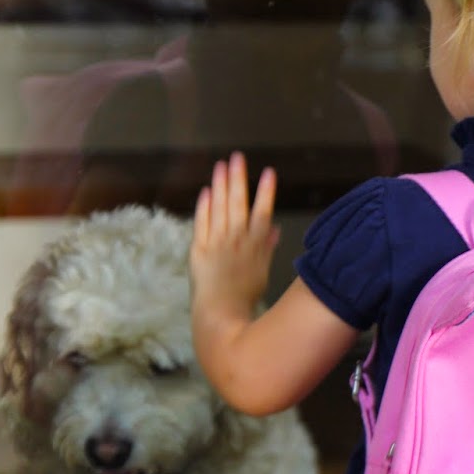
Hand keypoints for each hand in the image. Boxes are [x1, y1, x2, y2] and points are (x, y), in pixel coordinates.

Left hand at [190, 151, 278, 316]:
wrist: (221, 315)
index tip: (269, 172)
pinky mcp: (198, 250)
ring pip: (219, 209)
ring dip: (220, 186)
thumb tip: (274, 229)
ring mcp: (217, 244)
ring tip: (221, 165)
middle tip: (237, 157)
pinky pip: (201, 224)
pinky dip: (204, 207)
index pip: (263, 213)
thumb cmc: (244, 298)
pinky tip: (206, 191)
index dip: (266, 192)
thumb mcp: (262, 273)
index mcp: (256, 247)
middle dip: (238, 179)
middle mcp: (237, 241)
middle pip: (238, 204)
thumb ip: (267, 248)